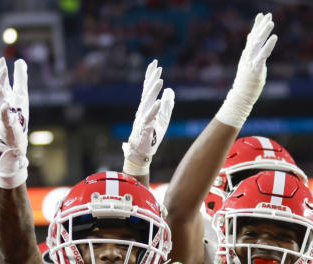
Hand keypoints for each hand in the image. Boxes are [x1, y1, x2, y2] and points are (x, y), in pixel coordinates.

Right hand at [0, 57, 28, 187]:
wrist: (16, 142)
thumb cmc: (18, 118)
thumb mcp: (21, 96)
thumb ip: (20, 78)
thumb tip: (20, 61)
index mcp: (6, 98)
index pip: (2, 83)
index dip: (1, 72)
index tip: (1, 60)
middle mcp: (3, 106)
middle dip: (0, 80)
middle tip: (2, 68)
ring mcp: (4, 116)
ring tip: (0, 85)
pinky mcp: (8, 127)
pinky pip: (6, 118)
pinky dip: (5, 111)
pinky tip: (6, 105)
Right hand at [122, 60, 174, 176]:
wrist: (142, 151)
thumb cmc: (152, 135)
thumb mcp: (164, 117)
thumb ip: (167, 104)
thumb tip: (170, 90)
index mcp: (146, 106)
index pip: (148, 88)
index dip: (151, 76)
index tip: (155, 64)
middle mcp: (142, 110)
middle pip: (147, 91)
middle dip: (152, 79)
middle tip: (158, 67)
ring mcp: (142, 118)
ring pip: (148, 101)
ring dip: (153, 91)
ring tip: (160, 80)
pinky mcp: (145, 127)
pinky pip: (149, 117)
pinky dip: (154, 109)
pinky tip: (159, 102)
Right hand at [215, 13, 277, 127]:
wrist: (241, 96)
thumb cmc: (246, 84)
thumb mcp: (249, 68)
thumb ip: (252, 58)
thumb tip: (254, 51)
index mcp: (247, 55)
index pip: (251, 37)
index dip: (256, 26)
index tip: (261, 16)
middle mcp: (248, 56)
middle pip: (255, 37)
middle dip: (261, 25)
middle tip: (268, 14)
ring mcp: (251, 61)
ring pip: (258, 43)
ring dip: (264, 31)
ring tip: (271, 21)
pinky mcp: (256, 68)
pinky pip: (263, 54)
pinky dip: (269, 45)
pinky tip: (274, 37)